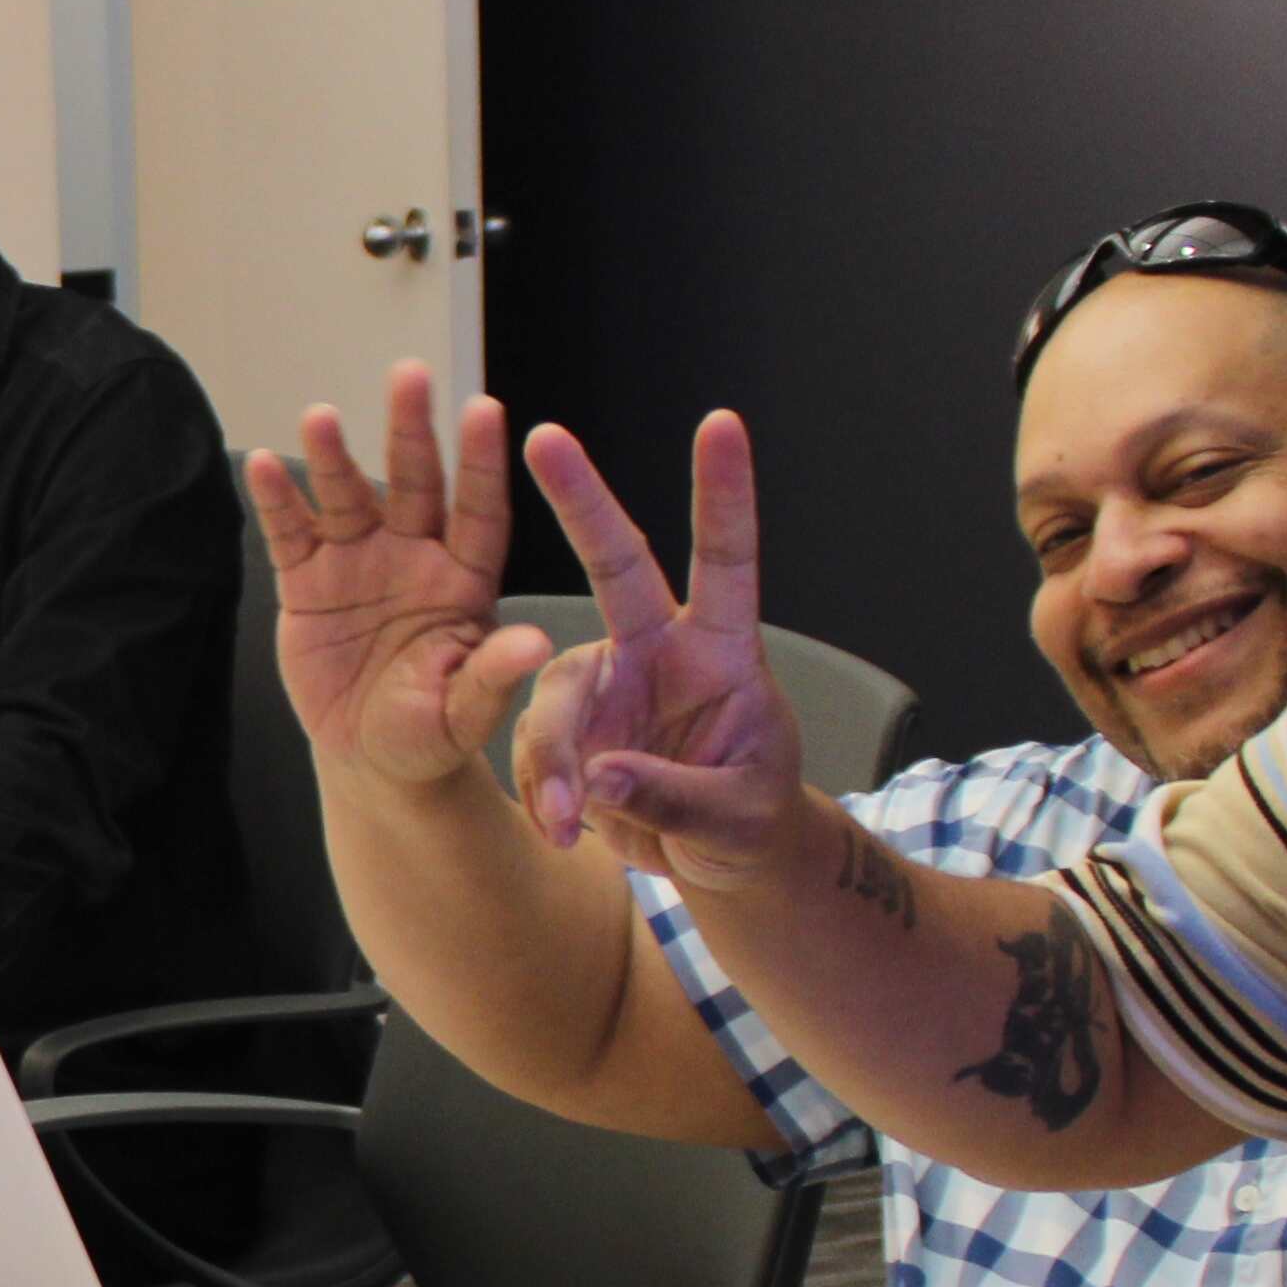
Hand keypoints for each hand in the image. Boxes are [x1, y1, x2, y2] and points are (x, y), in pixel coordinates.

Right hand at [251, 363, 557, 791]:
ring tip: (320, 416)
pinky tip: (262, 464)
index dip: (481, 463)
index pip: (478, 512)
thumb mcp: (465, 715)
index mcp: (464, 580)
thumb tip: (531, 643)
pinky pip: (290, 534)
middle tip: (410, 375)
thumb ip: (493, 677)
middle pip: (415, 483)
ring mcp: (358, 563)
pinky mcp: (306, 582)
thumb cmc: (431, 735)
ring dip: (334, 457)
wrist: (370, 759)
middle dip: (411, 429)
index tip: (487, 408)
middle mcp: (414, 557)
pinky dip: (276, 501)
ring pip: (348, 498)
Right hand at [505, 413, 816, 890]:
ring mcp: (608, 682)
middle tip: (546, 438)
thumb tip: (599, 776)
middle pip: (615, 563)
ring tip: (568, 822)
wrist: (719, 860)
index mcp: (722, 651)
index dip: (724, 495)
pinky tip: (565, 828)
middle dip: (581, 497)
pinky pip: (535, 746)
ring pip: (553, 691)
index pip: (727, 560)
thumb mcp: (735, 815)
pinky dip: (545, 789)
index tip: (720, 426)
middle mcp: (658, 649)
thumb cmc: (751, 818)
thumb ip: (671, 794)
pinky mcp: (571, 724)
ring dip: (552, 757)